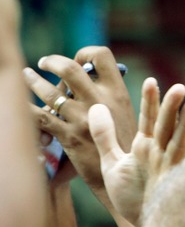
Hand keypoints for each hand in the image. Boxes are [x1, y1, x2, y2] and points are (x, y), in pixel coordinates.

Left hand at [23, 47, 135, 189]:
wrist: (122, 174)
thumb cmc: (123, 142)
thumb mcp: (125, 113)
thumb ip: (108, 94)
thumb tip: (87, 74)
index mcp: (118, 92)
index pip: (102, 55)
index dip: (86, 52)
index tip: (78, 60)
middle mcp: (99, 101)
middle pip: (70, 68)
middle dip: (52, 61)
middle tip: (44, 63)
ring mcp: (82, 118)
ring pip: (50, 92)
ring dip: (32, 81)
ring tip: (25, 76)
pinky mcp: (67, 136)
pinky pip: (40, 117)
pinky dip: (26, 109)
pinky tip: (18, 105)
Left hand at [90, 77, 184, 226]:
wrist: (139, 224)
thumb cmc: (129, 195)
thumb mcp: (110, 163)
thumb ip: (104, 136)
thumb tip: (95, 106)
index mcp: (145, 146)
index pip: (149, 119)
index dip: (150, 101)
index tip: (150, 81)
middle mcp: (161, 153)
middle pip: (167, 126)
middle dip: (171, 107)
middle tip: (178, 87)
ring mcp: (171, 168)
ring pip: (180, 141)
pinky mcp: (177, 184)